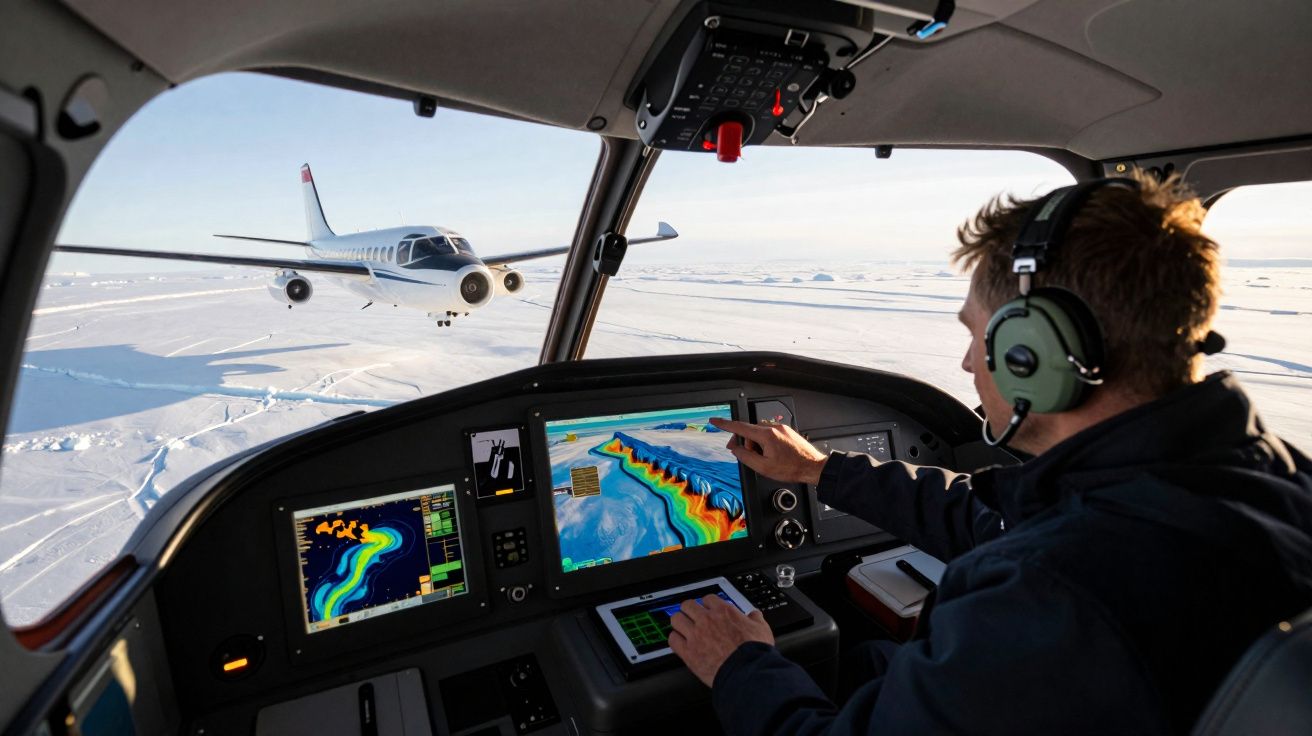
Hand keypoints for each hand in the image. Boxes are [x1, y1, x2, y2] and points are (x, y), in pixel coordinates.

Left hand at [669, 595, 773, 686]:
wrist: (746, 672)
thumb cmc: (753, 652)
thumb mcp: (761, 629)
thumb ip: (755, 619)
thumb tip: (754, 615)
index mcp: (723, 611)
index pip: (707, 599)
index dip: (707, 604)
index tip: (708, 609)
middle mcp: (706, 620)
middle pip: (687, 605)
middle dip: (689, 610)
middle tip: (692, 616)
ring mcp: (695, 636)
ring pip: (676, 619)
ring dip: (679, 622)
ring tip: (683, 628)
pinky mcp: (688, 653)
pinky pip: (672, 640)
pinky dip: (675, 639)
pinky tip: (680, 642)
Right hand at [710, 417, 828, 484]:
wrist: (813, 467)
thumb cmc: (792, 468)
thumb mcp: (763, 467)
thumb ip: (745, 457)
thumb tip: (736, 449)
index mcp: (766, 435)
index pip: (739, 427)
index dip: (724, 424)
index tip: (714, 421)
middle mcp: (773, 428)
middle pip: (748, 430)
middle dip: (742, 442)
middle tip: (741, 453)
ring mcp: (781, 428)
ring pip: (758, 432)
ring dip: (754, 444)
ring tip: (762, 458)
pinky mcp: (786, 431)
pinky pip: (768, 433)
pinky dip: (763, 442)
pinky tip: (769, 454)